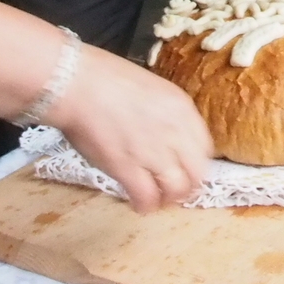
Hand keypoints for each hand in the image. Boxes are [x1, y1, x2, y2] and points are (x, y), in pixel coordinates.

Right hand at [46, 45, 212, 212]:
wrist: (78, 83)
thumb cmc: (104, 78)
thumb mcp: (150, 89)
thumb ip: (162, 114)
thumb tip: (159, 134)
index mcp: (182, 109)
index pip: (205, 148)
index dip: (193, 163)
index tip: (183, 168)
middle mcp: (175, 133)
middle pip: (196, 174)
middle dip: (186, 186)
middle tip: (171, 189)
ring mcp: (154, 153)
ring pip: (176, 190)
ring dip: (166, 199)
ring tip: (154, 198)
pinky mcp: (129, 170)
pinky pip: (147, 198)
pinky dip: (144, 205)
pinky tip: (137, 204)